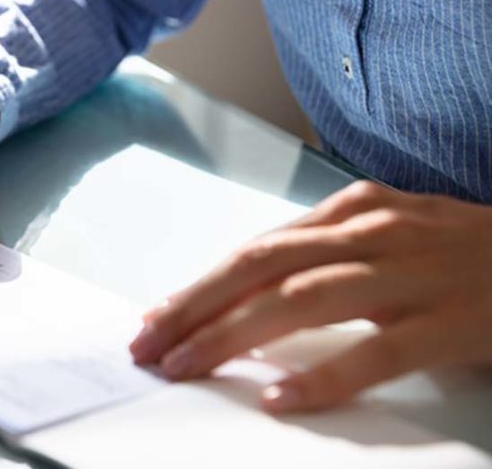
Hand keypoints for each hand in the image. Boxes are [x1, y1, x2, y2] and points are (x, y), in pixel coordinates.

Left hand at [128, 181, 491, 412]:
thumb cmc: (460, 250)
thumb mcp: (386, 233)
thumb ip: (323, 251)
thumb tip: (247, 285)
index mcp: (352, 211)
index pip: (256, 250)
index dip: (200, 286)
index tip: (156, 318)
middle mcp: (372, 233)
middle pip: (262, 267)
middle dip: (196, 307)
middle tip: (149, 345)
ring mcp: (411, 275)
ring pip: (302, 301)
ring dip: (233, 335)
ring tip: (187, 366)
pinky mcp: (450, 321)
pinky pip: (378, 352)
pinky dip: (324, 375)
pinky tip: (280, 397)